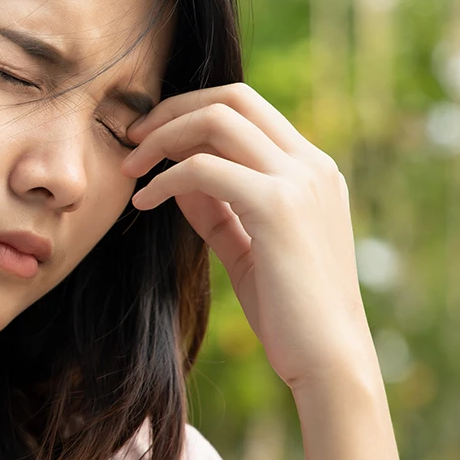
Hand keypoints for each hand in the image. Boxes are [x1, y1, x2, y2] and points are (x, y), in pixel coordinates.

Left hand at [119, 82, 377, 390]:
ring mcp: (299, 180)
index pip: (247, 107)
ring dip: (162, 137)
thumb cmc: (289, 311)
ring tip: (130, 167)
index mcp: (311, 169)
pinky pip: (204, 169)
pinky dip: (165, 179)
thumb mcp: (247, 246)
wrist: (329, 360)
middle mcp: (311, 164)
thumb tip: (175, 177)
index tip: (149, 137)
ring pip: (217, 120)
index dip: (190, 111)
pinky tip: (144, 203)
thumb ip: (217, 208)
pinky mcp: (278, 206)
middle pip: (231, 98)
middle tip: (131, 138)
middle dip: (172, 110)